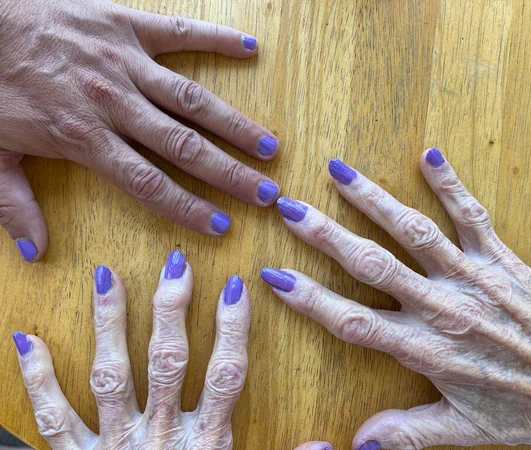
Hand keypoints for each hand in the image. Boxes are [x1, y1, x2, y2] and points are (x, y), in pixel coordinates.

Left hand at [0, 0, 279, 262]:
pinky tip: (250, 48)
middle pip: (185, 147)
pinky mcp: (125, 25)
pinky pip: (179, 33)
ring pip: (192, 100)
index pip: (149, 183)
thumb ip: (13, 206)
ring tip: (269, 146)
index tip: (222, 225)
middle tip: (267, 193)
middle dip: (231, 174)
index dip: (188, 207)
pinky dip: (217, 39)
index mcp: (84, 137)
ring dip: (235, 124)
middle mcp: (115, 104)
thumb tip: (37, 252)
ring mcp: (124, 62)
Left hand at [14, 251, 253, 448]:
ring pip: (111, 376)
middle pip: (167, 362)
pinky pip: (54, 421)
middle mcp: (159, 437)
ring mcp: (114, 446)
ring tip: (106, 277)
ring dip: (109, 326)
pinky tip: (27, 340)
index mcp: (205, 445)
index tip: (236, 287)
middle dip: (173, 310)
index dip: (233, 329)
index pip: (226, 375)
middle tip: (174, 265)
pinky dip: (39, 381)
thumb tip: (329, 444)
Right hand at [261, 149, 530, 449]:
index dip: (309, 300)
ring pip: (414, 232)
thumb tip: (358, 445)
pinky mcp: (504, 261)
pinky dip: (451, 185)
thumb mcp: (465, 430)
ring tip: (340, 172)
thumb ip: (407, 435)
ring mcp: (473, 278)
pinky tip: (429, 156)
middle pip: (373, 265)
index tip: (275, 275)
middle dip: (326, 236)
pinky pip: (474, 216)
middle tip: (291, 208)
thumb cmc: (530, 411)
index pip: (353, 322)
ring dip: (374, 200)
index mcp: (428, 351)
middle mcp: (444, 308)